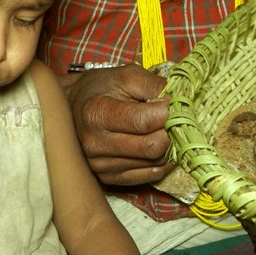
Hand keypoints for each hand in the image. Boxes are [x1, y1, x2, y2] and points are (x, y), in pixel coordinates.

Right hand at [59, 64, 174, 185]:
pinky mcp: (109, 178)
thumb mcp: (127, 76)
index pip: (145, 121)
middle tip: (176, 118)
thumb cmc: (103, 89)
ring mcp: (101, 165)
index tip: (177, 104)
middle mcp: (95, 144)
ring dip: (168, 146)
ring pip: (154, 162)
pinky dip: (162, 161)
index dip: (169, 112)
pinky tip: (160, 145)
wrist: (74, 108)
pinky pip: (149, 176)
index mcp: (97, 114)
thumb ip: (154, 85)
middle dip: (172, 131)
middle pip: (153, 147)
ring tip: (165, 129)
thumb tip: (181, 99)